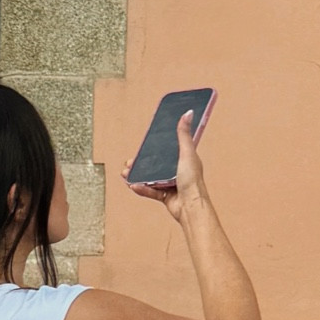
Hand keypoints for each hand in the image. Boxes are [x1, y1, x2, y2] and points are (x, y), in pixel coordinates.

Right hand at [124, 110, 207, 225]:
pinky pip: (150, 191)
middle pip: (155, 164)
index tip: (142, 146)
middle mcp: (177, 171)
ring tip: (126, 174)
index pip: (166, 150)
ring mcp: (170, 184)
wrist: (191, 207)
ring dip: (137, 176)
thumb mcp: (186, 153)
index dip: (154, 148)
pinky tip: (133, 185)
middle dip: (140, 163)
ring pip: (150, 178)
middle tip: (130, 162)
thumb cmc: (193, 181)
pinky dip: (142, 189)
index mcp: (183, 159)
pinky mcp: (165, 196)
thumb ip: (184, 134)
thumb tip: (188, 112)